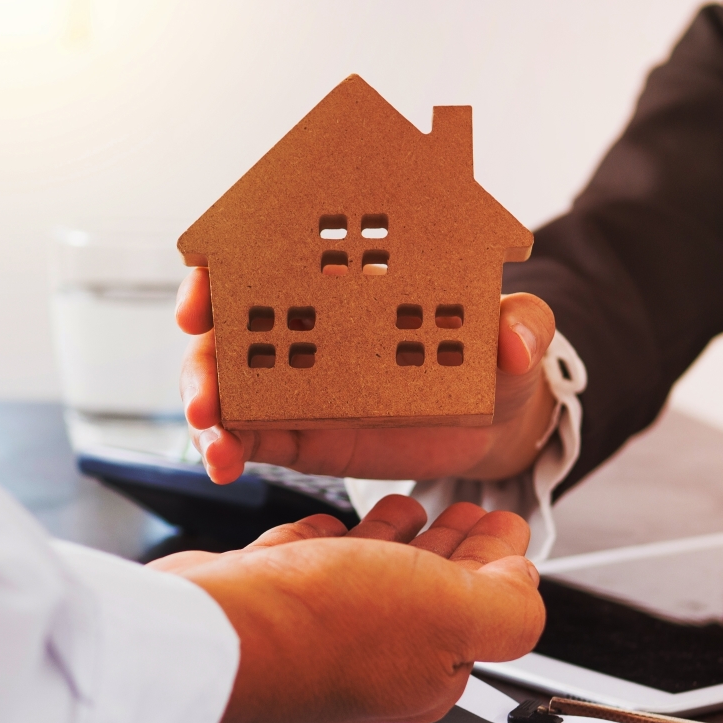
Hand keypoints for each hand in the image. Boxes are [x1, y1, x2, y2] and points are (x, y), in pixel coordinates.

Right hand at [149, 495, 543, 722]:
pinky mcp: (267, 600)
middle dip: (456, 551)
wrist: (216, 628)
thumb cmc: (324, 627)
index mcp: (428, 665)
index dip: (503, 562)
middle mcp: (374, 655)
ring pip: (370, 577)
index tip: (508, 522)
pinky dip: (327, 543)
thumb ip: (508, 607)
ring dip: (397, 541)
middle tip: (471, 512)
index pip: (485, 610)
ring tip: (409, 507)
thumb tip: (525, 585)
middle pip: (431, 593)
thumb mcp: (454, 612)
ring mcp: (317, 628)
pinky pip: (307, 568)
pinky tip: (330, 526)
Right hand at [176, 267, 559, 484]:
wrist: (494, 423)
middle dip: (202, 353)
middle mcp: (304, 328)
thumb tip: (513, 340)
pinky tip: (223, 466)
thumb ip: (521, 324)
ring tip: (213, 440)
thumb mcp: (515, 330)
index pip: (268, 255)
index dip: (224, 263)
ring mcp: (293, 384)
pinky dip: (226, 450)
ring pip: (225, 387)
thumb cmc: (494, 357)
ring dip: (205, 408)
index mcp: (344, 282)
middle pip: (228, 327)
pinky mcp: (297, 435)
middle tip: (204, 386)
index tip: (206, 284)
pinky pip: (246, 438)